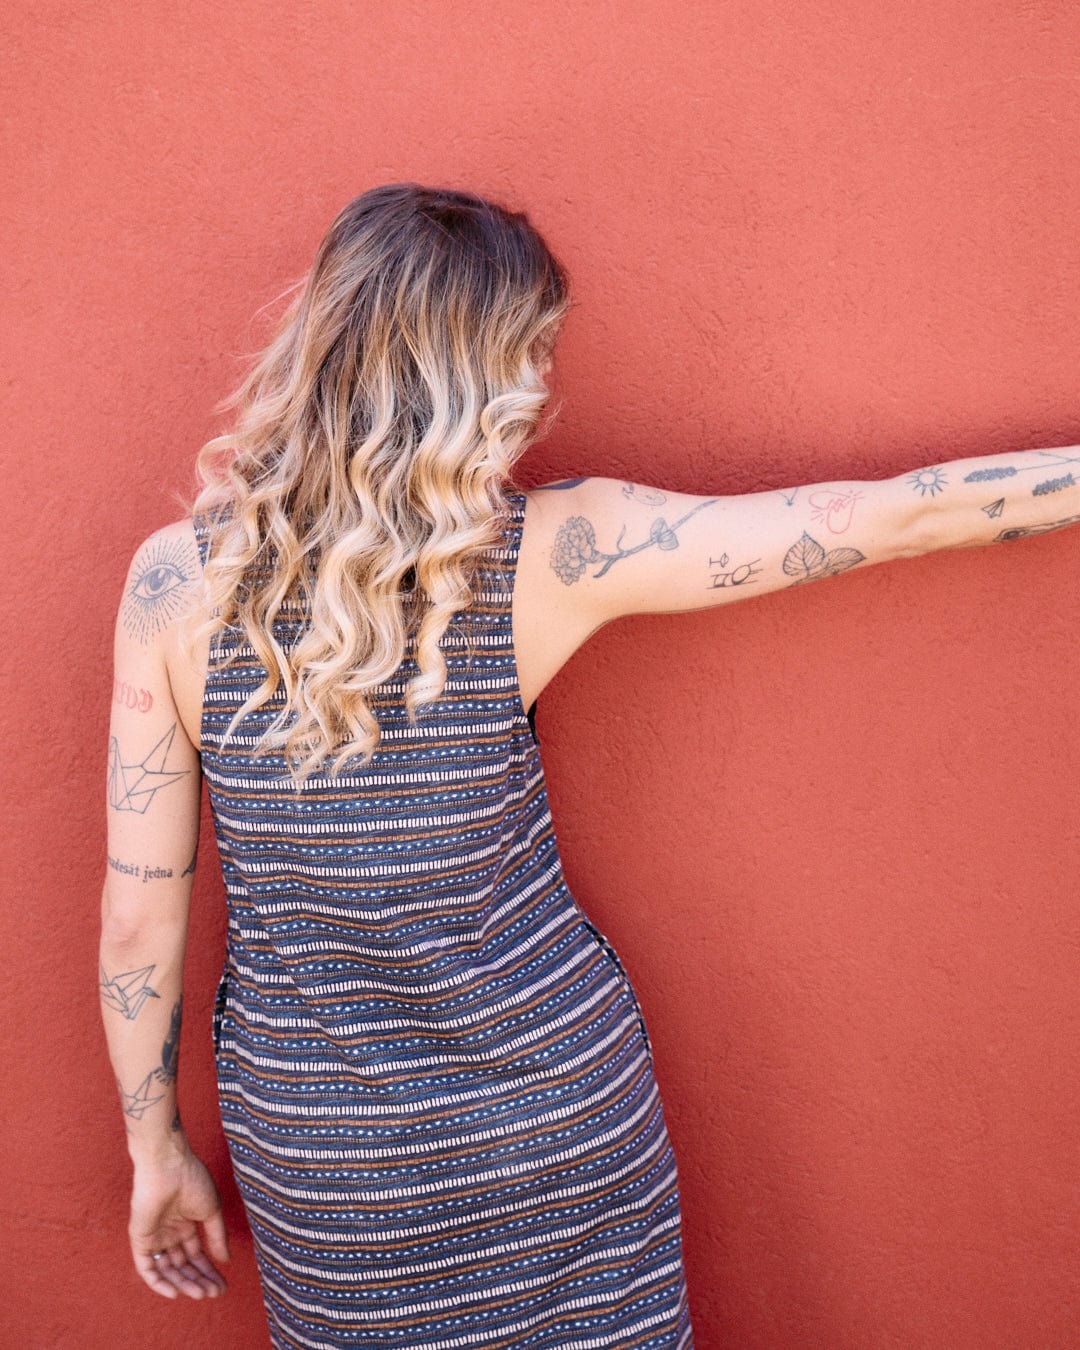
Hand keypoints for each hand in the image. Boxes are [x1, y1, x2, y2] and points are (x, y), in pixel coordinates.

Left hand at [128, 1149, 229, 1299]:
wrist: (169, 1166)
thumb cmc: (192, 1180)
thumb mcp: (211, 1211)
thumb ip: (217, 1237)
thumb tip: (224, 1260)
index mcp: (185, 1224)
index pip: (196, 1255)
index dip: (209, 1271)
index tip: (223, 1285)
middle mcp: (169, 1233)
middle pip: (183, 1266)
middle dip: (199, 1280)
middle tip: (213, 1293)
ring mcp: (155, 1237)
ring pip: (168, 1270)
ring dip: (183, 1283)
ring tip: (201, 1293)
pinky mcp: (140, 1240)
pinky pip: (146, 1268)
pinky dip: (159, 1283)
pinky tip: (175, 1292)